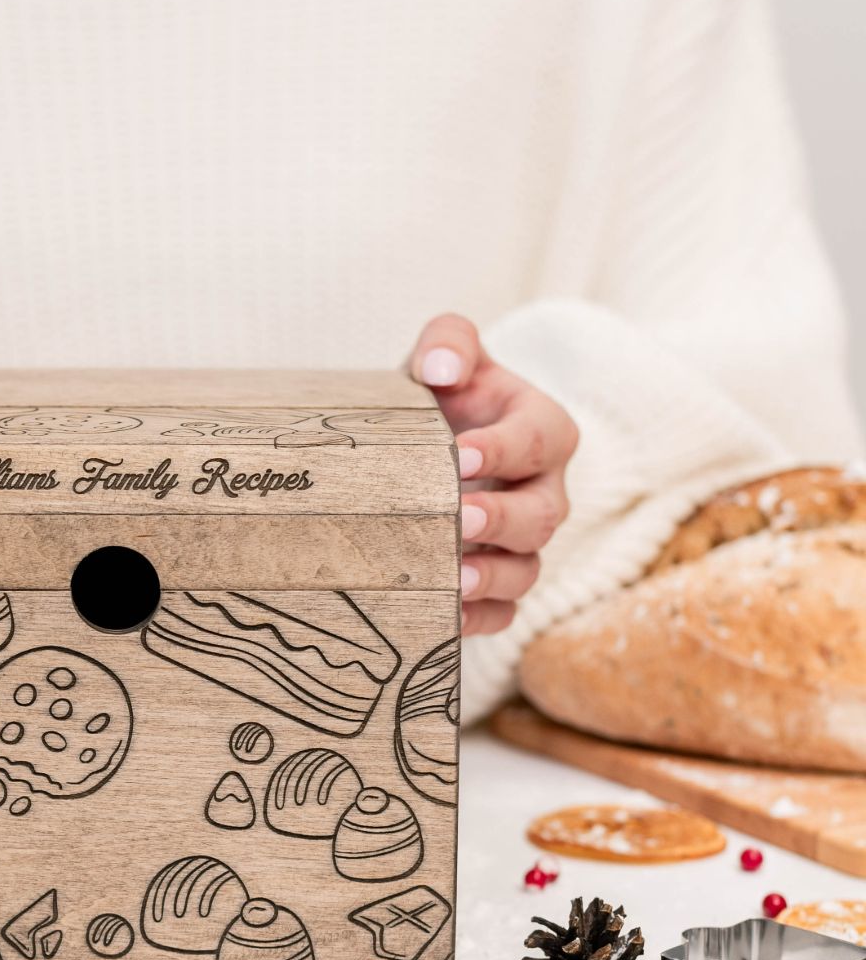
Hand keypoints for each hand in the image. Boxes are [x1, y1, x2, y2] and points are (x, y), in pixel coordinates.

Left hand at [408, 314, 577, 636]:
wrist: (416, 447)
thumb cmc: (439, 399)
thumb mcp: (444, 356)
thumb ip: (449, 340)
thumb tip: (440, 366)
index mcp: (540, 430)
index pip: (538, 440)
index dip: (503, 449)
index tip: (459, 456)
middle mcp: (543, 491)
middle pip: (542, 514)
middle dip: (501, 518)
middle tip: (459, 516)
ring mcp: (523, 544)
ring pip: (527, 569)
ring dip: (492, 577)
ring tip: (454, 577)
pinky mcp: (499, 584)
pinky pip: (503, 613)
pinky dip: (478, 619)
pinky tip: (444, 617)